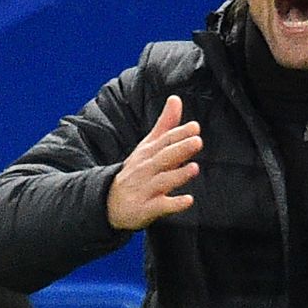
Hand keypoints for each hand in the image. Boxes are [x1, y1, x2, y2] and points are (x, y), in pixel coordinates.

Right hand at [106, 95, 202, 229]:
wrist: (110, 203)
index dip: (179, 134)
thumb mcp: (148, 146)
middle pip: (164, 158)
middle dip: (180, 149)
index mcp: (148, 153)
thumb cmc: (136, 171)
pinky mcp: (146, 208)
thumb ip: (165, 124)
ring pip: (163, 181)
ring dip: (178, 175)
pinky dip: (174, 204)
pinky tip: (188, 200)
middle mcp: (146, 169)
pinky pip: (161, 206)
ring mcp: (146, 189)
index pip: (164, 141)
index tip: (195, 127)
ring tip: (194, 168)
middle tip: (197, 141)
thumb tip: (176, 98)